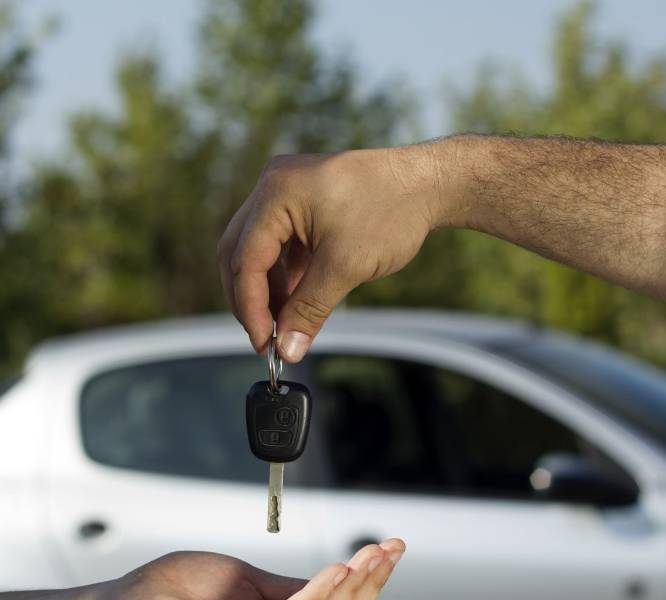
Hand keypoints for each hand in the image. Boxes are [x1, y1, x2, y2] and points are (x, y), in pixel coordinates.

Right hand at [218, 144, 447, 360]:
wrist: (427, 183)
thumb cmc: (392, 211)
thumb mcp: (346, 267)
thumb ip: (309, 310)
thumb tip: (288, 350)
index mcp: (277, 193)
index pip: (245, 259)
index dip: (250, 308)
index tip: (264, 343)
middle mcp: (273, 186)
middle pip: (238, 252)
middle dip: (250, 300)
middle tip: (266, 339)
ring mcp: (285, 192)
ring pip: (256, 250)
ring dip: (266, 290)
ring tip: (284, 326)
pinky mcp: (300, 203)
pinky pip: (278, 245)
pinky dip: (282, 276)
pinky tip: (293, 304)